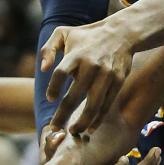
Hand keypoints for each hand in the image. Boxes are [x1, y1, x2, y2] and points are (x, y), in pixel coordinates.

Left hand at [41, 16, 133, 133]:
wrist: (121, 33)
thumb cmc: (86, 36)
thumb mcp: (63, 33)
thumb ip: (48, 49)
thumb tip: (43, 69)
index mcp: (76, 54)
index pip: (60, 73)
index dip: (53, 88)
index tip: (50, 98)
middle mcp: (91, 65)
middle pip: (74, 95)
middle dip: (62, 115)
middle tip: (54, 128)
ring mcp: (106, 75)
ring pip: (93, 105)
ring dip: (82, 122)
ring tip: (74, 131)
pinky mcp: (118, 81)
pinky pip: (107, 104)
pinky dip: (98, 119)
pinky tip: (90, 128)